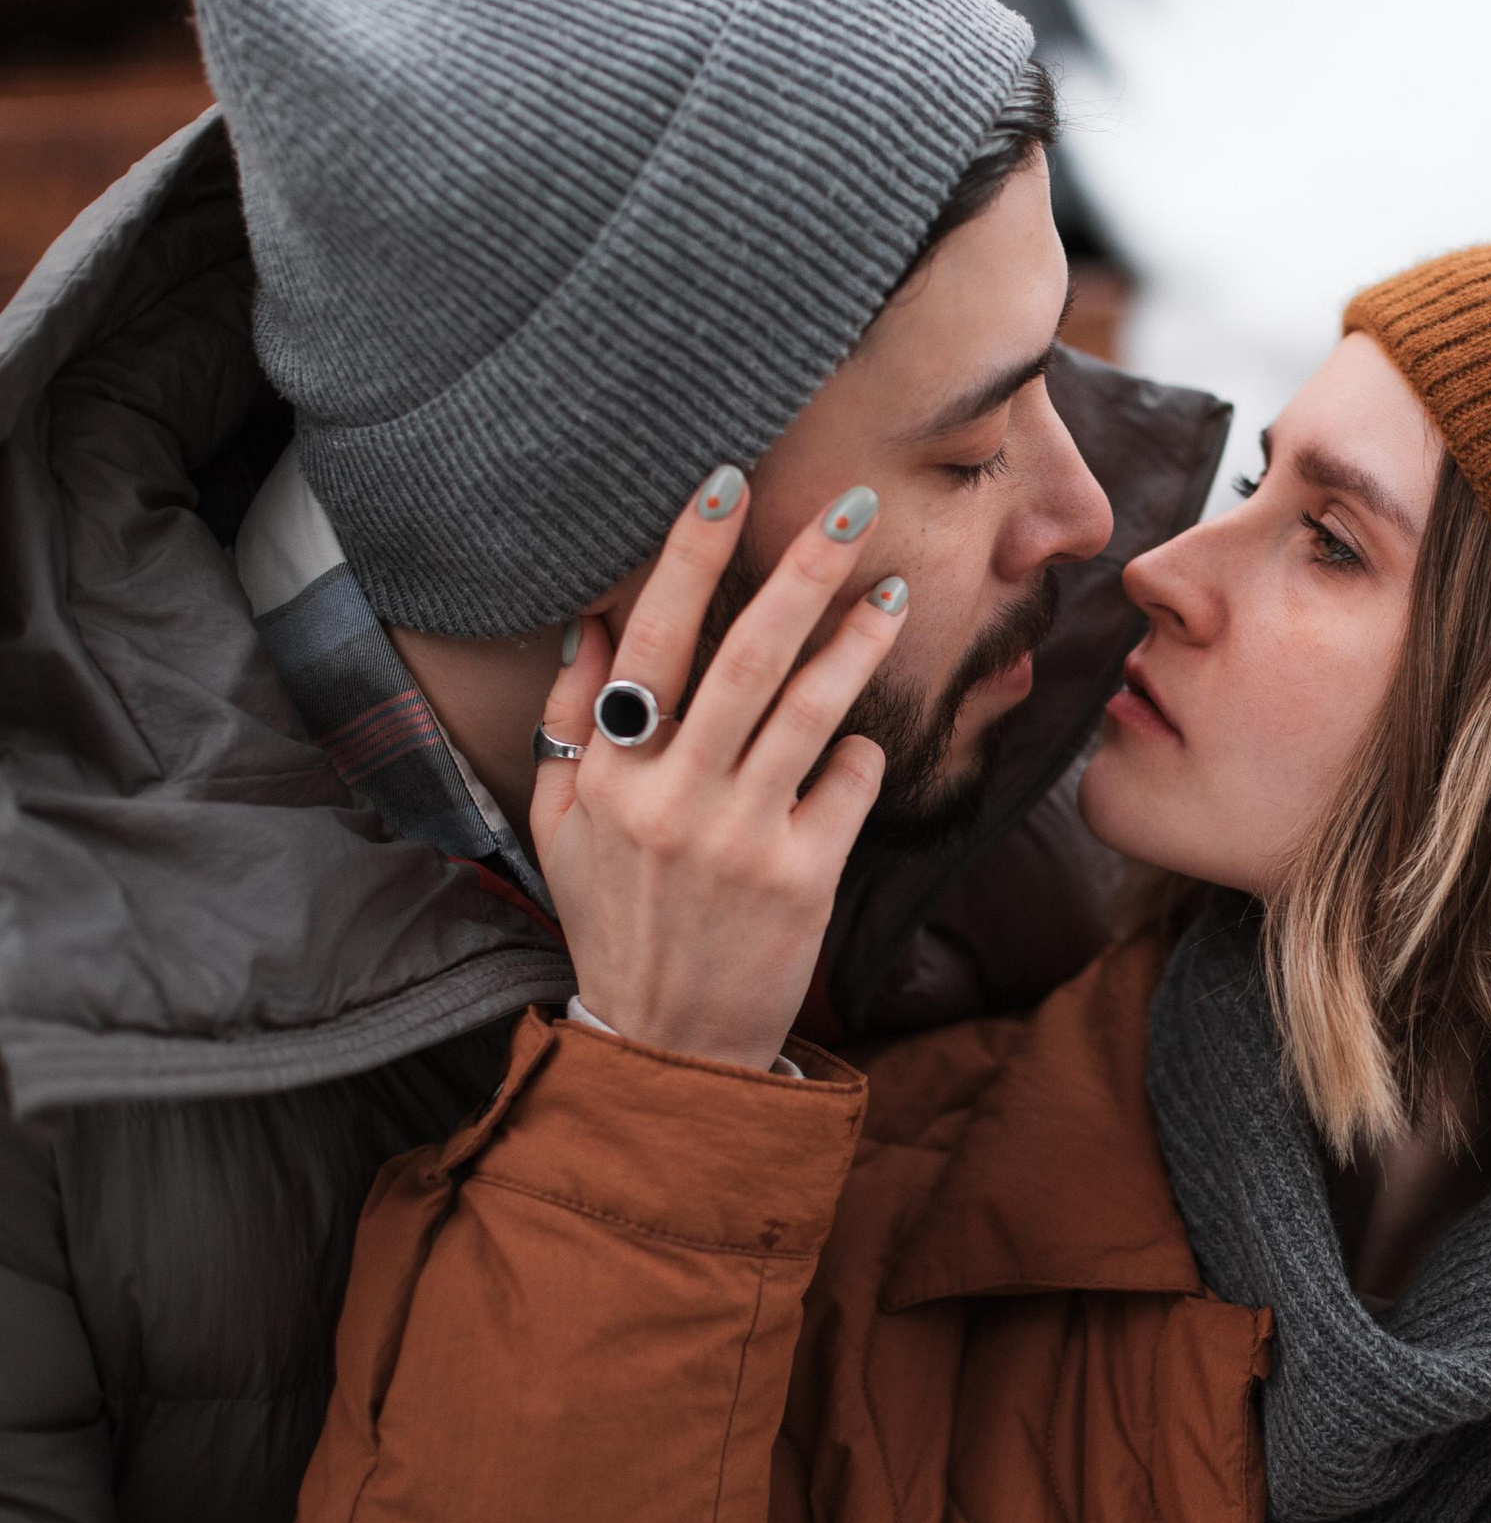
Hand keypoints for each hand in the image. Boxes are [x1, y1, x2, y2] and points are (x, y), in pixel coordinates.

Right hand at [530, 468, 903, 1070]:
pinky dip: (862, 753)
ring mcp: (739, 837)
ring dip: (858, 639)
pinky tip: (863, 740)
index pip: (650, 638)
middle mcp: (670, 796)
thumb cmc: (618, 917)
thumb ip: (573, 722)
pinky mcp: (802, 876)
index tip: (728, 483)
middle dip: (803, 570)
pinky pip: (849, 782)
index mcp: (607, 773)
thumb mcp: (564, 824)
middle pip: (745, 656)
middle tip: (854, 507)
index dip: (690, 555)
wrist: (671, 1039)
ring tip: (895, 591)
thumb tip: (590, 621)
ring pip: (811, 708)